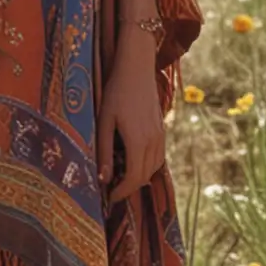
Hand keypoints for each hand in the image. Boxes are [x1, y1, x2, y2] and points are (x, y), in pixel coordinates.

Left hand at [96, 31, 164, 203]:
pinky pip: (158, 156)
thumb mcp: (104, 120)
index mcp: (138, 141)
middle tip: (112, 190)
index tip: (109, 198)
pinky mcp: (162, 128)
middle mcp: (153, 141)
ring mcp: (160, 135)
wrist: (137, 67)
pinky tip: (134, 160)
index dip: (122, 192)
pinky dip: (148, 165)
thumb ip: (104, 151)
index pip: (133, 179)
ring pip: (154, 168)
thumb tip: (104, 179)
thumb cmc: (116, 91)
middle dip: (129, 188)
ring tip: (121, 177)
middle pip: (144, 177)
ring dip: (139, 177)